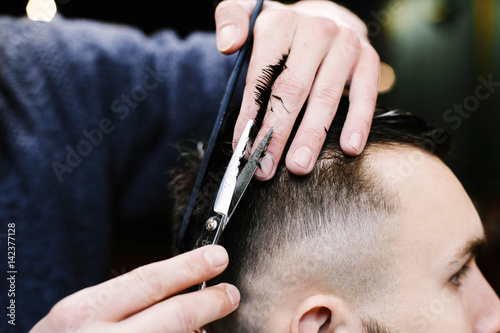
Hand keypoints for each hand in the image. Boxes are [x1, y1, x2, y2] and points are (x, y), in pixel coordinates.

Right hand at [30, 245, 238, 332]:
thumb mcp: (77, 318)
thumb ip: (119, 302)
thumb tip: (177, 285)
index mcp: (83, 312)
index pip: (149, 281)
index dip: (190, 267)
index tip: (217, 257)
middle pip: (173, 317)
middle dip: (209, 303)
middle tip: (230, 294)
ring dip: (199, 332)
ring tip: (211, 323)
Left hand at [215, 0, 379, 178]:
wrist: (324, 16)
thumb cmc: (283, 29)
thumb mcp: (251, 12)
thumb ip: (231, 19)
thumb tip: (227, 44)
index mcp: (281, 23)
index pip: (263, 75)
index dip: (251, 113)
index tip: (243, 145)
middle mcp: (315, 31)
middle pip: (292, 90)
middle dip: (277, 133)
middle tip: (265, 167)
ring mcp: (345, 44)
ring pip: (326, 97)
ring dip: (312, 136)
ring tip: (298, 166)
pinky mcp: (368, 58)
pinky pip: (364, 94)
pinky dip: (358, 122)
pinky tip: (349, 148)